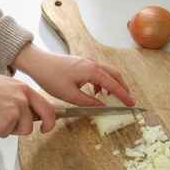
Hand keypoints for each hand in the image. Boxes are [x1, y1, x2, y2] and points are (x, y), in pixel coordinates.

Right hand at [0, 72, 54, 138]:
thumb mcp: (4, 85)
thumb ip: (18, 96)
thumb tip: (27, 110)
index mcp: (23, 89)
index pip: (47, 108)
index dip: (49, 121)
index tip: (45, 127)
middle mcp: (21, 100)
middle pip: (29, 126)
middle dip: (18, 130)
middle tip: (6, 126)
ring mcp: (13, 112)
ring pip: (13, 132)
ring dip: (2, 129)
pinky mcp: (2, 123)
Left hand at [11, 43, 135, 106]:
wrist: (37, 63)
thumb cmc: (51, 77)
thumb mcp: (70, 95)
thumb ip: (88, 102)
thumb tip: (102, 108)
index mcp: (92, 70)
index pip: (113, 84)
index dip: (123, 96)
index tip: (131, 104)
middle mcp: (93, 63)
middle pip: (114, 75)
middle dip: (122, 88)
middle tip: (127, 100)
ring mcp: (88, 61)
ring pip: (107, 73)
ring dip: (112, 84)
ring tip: (112, 98)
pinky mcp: (82, 62)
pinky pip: (98, 72)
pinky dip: (102, 82)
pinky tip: (96, 91)